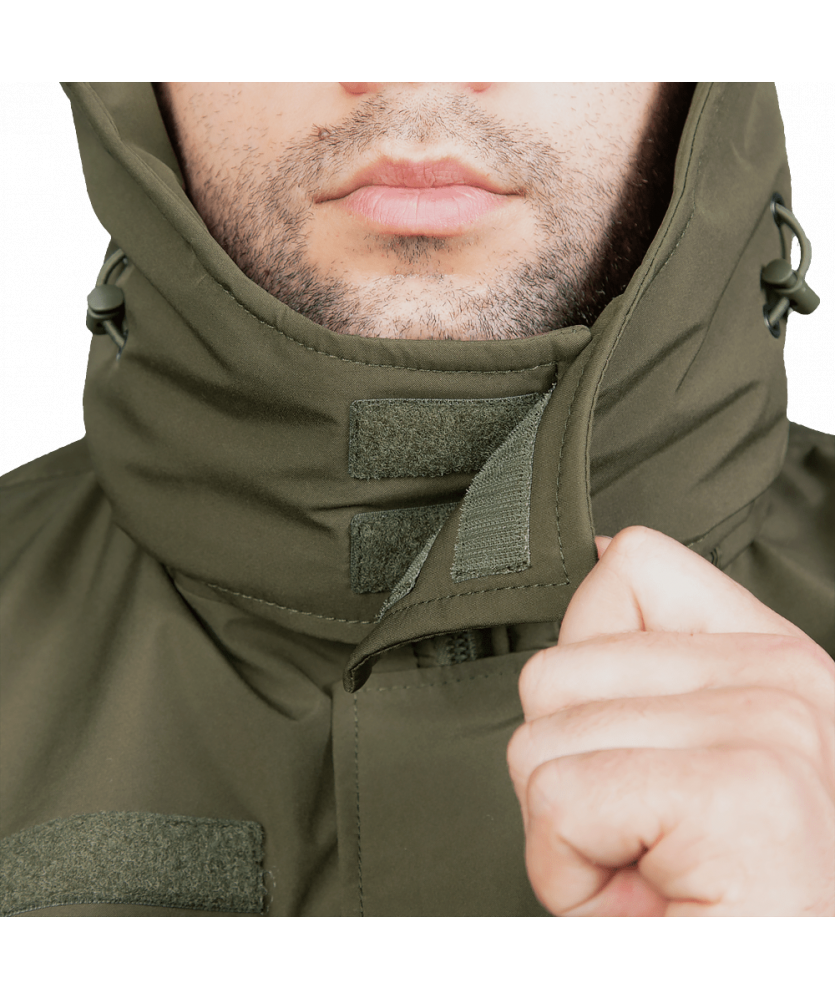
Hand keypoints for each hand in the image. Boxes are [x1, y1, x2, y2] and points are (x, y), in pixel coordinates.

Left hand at [507, 526, 834, 915]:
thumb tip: (600, 549)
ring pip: (541, 740)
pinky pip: (559, 802)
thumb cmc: (717, 897)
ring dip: (569, 832)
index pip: (630, 567)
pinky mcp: (743, 794)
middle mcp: (790, 679)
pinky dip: (570, 874)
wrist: (762, 978)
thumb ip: (646, 653)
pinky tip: (647, 903)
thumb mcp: (683, 755)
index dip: (586, 668)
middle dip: (569, 775)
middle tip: (645, 843)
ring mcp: (774, 730)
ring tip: (649, 876)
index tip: (631, 752)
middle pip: (554, 672)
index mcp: (777, 660)